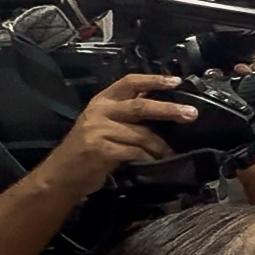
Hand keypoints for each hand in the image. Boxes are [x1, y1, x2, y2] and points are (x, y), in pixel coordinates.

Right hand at [41, 75, 198, 195]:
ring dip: (161, 146)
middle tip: (191, 114)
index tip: (177, 81)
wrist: (62, 174)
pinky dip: (149, 158)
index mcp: (102, 100)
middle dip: (169, 110)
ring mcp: (98, 129)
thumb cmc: (88, 149)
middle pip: (140, 106)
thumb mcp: (104, 124)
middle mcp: (100, 111)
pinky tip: (156, 163)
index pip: (129, 82)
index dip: (154, 80)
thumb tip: (163, 108)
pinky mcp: (100, 149)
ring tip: (173, 153)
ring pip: (141, 134)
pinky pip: (134, 152)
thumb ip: (127, 115)